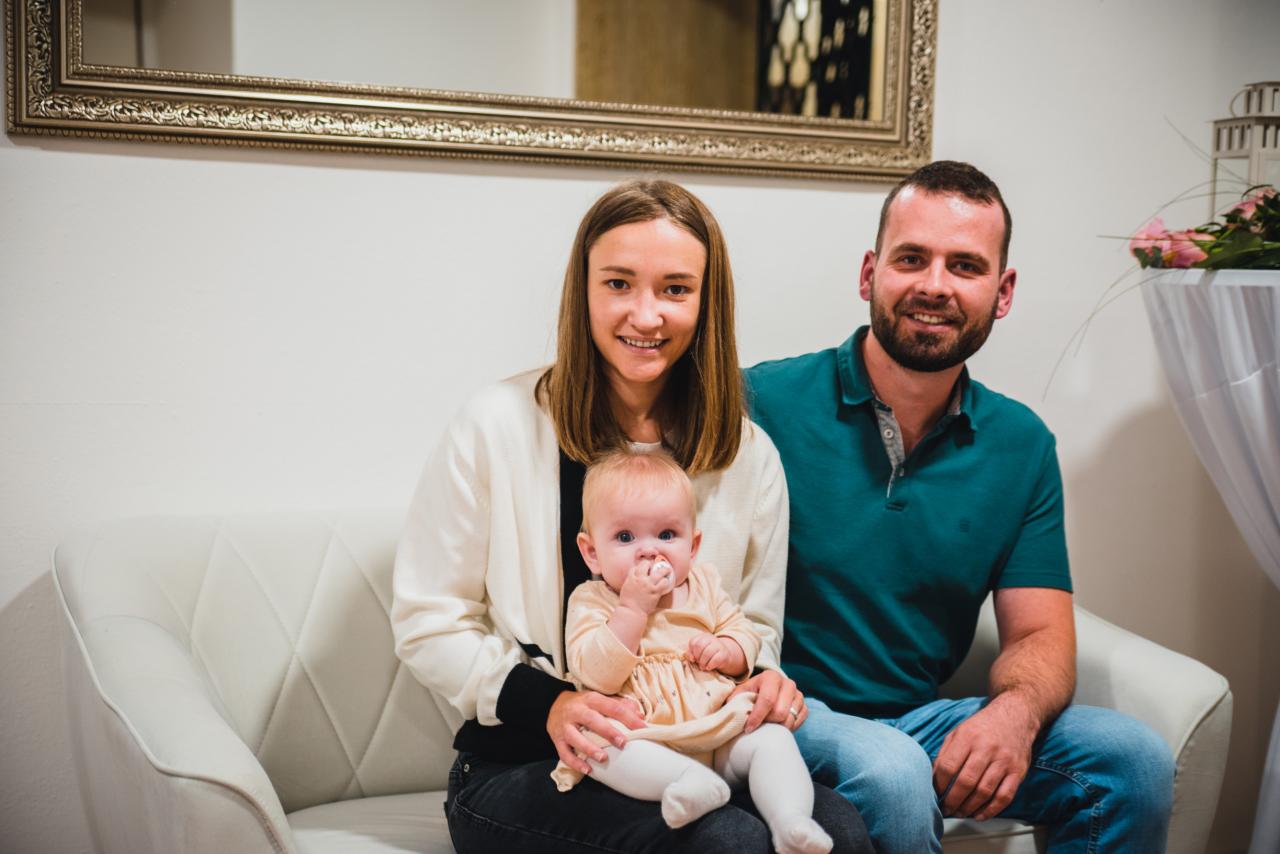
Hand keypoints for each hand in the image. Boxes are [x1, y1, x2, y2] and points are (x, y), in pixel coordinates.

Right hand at [547, 690, 646, 775]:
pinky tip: (588, 770)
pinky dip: (575, 762)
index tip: (642, 728)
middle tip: (622, 743)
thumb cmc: (583, 705)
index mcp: (590, 699)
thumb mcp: (599, 699)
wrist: (553, 705)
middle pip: (592, 720)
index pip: (611, 707)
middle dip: (608, 732)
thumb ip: (620, 705)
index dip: (628, 717)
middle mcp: (576, 711)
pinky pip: (564, 753)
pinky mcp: (557, 739)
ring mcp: (564, 726)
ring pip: (575, 737)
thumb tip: (640, 716)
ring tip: (603, 758)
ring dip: (589, 749)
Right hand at [618, 559, 672, 614]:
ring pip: (659, 572)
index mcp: (631, 578)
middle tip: (655, 566)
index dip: (640, 567)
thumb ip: (631, 581)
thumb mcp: (626, 588)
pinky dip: (665, 581)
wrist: (631, 612)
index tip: (644, 568)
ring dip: (664, 570)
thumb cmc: (627, 603)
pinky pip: (664, 582)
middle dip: (650, 564)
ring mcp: (648, 585)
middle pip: (646, 564)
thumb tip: (635, 578)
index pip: (636, 567)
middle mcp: (640, 579)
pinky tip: (665, 582)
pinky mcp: (655, 591)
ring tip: (667, 570)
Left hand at [686, 633, 737, 672]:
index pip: (693, 641)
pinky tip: (709, 667)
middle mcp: (711, 638)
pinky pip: (715, 659)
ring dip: (703, 662)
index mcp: (704, 637)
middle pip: (699, 645)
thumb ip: (691, 653)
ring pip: (707, 652)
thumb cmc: (709, 655)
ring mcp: (719, 645)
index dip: (691, 652)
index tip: (693, 659)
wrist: (726, 657)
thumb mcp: (699, 652)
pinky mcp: (724, 654)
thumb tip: (690, 657)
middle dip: (697, 656)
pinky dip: (710, 665)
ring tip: (703, 667)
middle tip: (698, 662)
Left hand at [728, 669, 806, 732]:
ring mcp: (798, 695)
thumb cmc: (747, 696)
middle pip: (780, 712)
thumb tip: (732, 713)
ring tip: (766, 726)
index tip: (748, 729)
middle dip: (767, 723)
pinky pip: (798, 722)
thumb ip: (735, 701)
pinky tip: (776, 726)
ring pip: (790, 719)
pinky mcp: (804, 706)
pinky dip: (787, 728)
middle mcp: (788, 683)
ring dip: (777, 727)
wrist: (762, 693)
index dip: (757, 717)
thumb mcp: (738, 694)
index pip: (767, 700)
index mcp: (771, 677)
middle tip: (758, 726)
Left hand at [932, 695, 1038, 819]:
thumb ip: (945, 753)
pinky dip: (991, 810)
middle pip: (966, 782)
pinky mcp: (1018, 771)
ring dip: (969, 807)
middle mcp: (986, 749)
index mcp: (967, 737)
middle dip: (952, 801)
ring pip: (984, 792)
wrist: (1016, 716)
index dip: (939, 784)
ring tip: (959, 813)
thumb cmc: (982, 727)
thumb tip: (933, 778)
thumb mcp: (958, 732)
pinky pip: (1005, 796)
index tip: (935, 794)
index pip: (948, 766)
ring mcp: (1004, 761)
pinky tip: (980, 815)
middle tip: (946, 809)